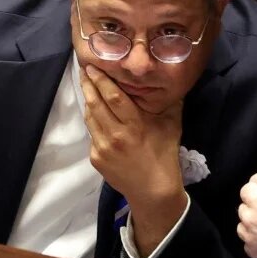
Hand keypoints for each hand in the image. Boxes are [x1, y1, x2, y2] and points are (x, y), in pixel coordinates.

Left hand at [80, 64, 186, 254]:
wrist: (153, 191)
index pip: (113, 97)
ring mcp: (102, 147)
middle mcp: (115, 135)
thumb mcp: (172, 127)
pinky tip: (94, 111)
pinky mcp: (95, 158)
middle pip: (96, 103)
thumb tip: (172, 81)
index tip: (94, 66)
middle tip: (84, 68)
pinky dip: (93, 120)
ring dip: (87, 99)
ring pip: (90, 117)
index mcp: (134, 126)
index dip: (101, 80)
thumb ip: (170, 103)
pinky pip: (92, 133)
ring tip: (86, 84)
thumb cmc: (165, 156)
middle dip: (88, 84)